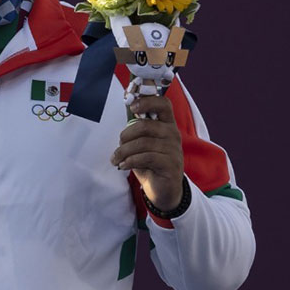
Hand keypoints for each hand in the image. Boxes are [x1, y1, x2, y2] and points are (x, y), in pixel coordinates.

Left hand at [110, 95, 184, 210]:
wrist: (163, 188)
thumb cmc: (149, 161)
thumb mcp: (141, 142)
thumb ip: (136, 127)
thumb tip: (126, 106)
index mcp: (166, 124)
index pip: (163, 104)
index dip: (147, 101)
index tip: (132, 106)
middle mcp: (173, 134)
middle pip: (145, 125)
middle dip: (125, 135)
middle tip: (118, 145)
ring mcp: (174, 149)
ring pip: (143, 143)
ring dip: (123, 151)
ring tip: (116, 159)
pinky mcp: (171, 164)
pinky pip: (146, 157)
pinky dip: (130, 161)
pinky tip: (123, 166)